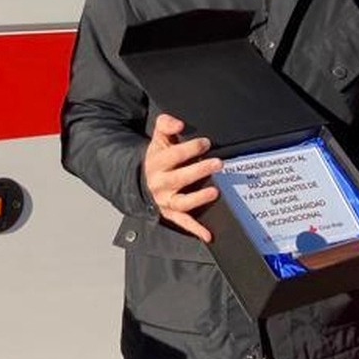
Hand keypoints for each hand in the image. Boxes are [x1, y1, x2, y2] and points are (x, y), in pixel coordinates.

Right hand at [144, 114, 222, 242]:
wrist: (140, 181)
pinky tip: (208, 235)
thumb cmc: (157, 157)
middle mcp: (159, 183)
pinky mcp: (170, 213)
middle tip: (218, 163)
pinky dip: (195, 230)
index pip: (174, 155)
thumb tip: (179, 123)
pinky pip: (183, 222)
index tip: (206, 143)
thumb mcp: (158, 138)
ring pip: (181, 201)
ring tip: (215, 192)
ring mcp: (165, 200)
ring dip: (198, 198)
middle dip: (199, 170)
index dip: (191, 148)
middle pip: (179, 178)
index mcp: (156, 163)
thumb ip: (166, 124)